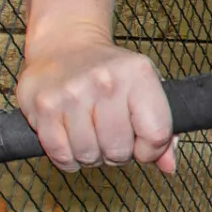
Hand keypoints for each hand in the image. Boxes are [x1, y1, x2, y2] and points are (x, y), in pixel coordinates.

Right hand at [15, 32, 176, 173]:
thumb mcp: (144, 89)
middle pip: (119, 149)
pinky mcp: (43, 106)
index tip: (141, 146)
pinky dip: (68, 158)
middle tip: (111, 138)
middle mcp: (105, 81)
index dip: (150, 151)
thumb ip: (161, 129)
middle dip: (117, 154)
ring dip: (91, 155)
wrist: (66, 45)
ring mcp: (71, 93)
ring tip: (91, 136)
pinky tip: (71, 142)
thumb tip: (168, 166)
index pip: (156, 134)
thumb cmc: (111, 74)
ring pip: (89, 155)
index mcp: (138, 74)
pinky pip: (61, 154)